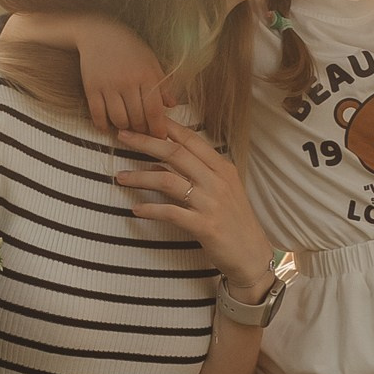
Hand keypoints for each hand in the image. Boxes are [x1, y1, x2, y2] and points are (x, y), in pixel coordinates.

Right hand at [74, 17, 178, 140]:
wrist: (99, 33)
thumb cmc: (130, 47)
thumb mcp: (151, 61)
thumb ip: (162, 84)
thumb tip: (172, 105)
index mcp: (146, 76)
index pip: (155, 110)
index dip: (158, 128)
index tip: (160, 137)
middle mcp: (128, 82)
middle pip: (137, 118)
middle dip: (142, 130)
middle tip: (144, 133)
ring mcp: (108, 86)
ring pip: (119, 119)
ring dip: (124, 128)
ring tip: (128, 128)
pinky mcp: (91, 88)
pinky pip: (97, 114)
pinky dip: (102, 125)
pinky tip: (107, 126)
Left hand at [113, 122, 272, 293]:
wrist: (252, 255)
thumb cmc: (235, 222)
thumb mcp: (221, 191)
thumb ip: (196, 174)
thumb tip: (159, 163)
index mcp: (223, 168)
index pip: (191, 140)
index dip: (165, 127)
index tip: (143, 118)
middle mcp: (217, 181)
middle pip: (175, 154)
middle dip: (145, 142)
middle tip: (122, 135)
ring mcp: (211, 203)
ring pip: (168, 181)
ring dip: (140, 177)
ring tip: (120, 177)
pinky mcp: (204, 226)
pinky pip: (170, 212)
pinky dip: (150, 209)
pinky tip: (136, 210)